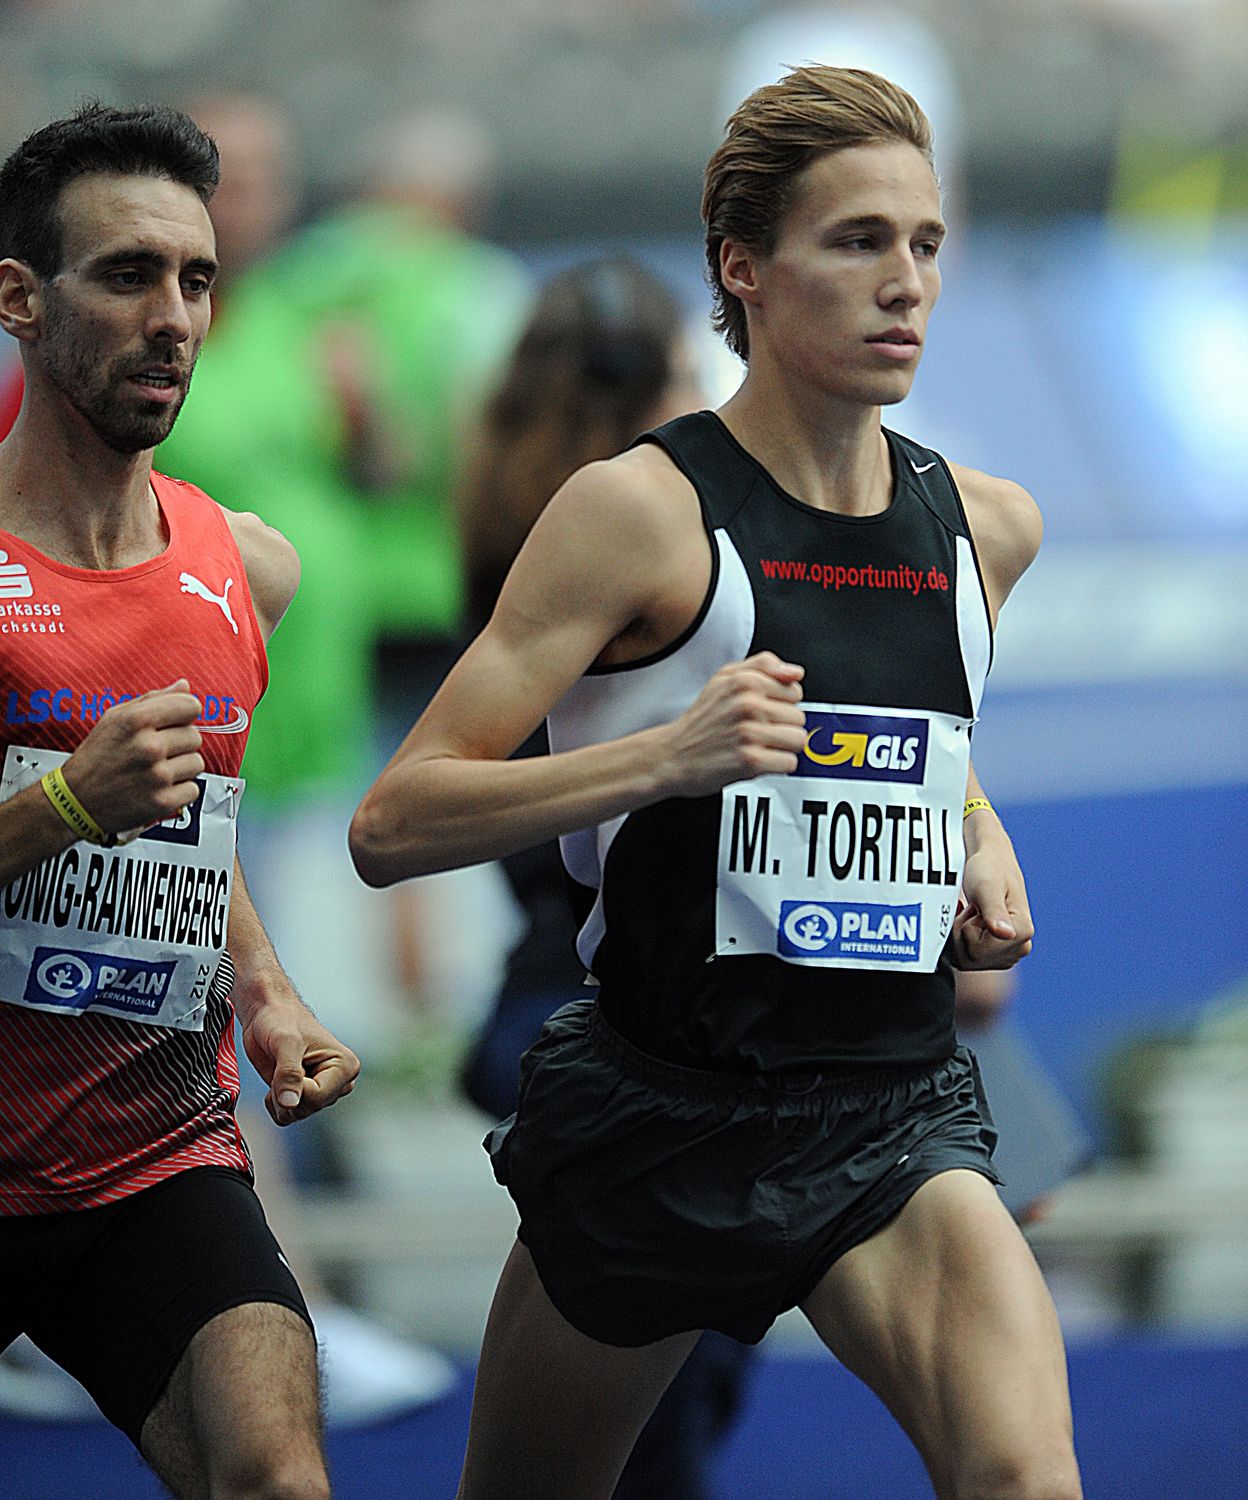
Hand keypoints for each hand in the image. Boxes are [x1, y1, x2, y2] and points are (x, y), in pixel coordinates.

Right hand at [62, 680, 203, 834]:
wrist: (76, 801)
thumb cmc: (96, 758)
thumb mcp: (114, 719)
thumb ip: (152, 700)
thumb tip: (184, 686)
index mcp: (137, 720)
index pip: (191, 706)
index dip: (185, 714)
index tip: (177, 722)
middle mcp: (148, 747)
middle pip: (195, 736)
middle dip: (180, 744)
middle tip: (156, 753)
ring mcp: (157, 776)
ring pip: (197, 763)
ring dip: (181, 768)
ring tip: (155, 771)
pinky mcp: (162, 802)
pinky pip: (193, 789)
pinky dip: (180, 791)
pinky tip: (158, 788)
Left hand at [240, 988, 360, 1126]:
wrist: (268, 1015)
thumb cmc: (281, 1020)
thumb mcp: (285, 1042)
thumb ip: (288, 1073)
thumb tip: (290, 1104)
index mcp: (345, 1066)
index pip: (318, 1097)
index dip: (293, 1087)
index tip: (285, 1063)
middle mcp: (339, 1082)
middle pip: (308, 1109)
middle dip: (286, 1092)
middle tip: (282, 1064)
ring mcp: (323, 1092)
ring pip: (296, 1115)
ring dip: (279, 1097)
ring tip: (280, 1069)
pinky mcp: (306, 1097)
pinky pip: (287, 1117)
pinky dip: (275, 1103)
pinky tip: (277, 1081)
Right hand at [659, 652, 806, 797]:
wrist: (672, 756)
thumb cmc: (700, 721)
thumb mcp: (724, 678)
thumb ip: (762, 666)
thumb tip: (795, 672)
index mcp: (745, 682)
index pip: (794, 690)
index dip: (780, 703)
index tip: (763, 711)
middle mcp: (748, 704)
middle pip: (799, 717)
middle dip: (781, 727)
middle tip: (757, 731)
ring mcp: (749, 733)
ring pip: (798, 740)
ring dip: (781, 747)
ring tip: (759, 746)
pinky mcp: (751, 760)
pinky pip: (789, 763)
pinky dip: (776, 766)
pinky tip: (758, 760)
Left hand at [950, 832, 1033, 970]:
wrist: (991, 862)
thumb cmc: (989, 868)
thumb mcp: (986, 885)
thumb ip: (993, 910)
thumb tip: (1006, 934)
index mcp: (1023, 932)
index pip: (976, 950)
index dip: (966, 927)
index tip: (975, 907)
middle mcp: (1020, 948)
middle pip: (970, 958)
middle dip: (961, 931)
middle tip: (971, 908)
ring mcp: (1008, 954)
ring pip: (965, 960)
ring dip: (959, 934)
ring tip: (970, 912)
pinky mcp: (995, 955)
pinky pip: (965, 959)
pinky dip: (959, 939)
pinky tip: (966, 920)